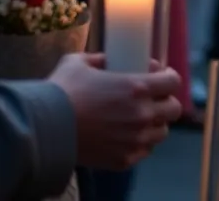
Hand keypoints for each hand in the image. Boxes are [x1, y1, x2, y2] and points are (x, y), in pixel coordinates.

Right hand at [50, 53, 182, 169]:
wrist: (44, 129)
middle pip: (174, 109)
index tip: (158, 75)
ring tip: (139, 120)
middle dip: (165, 101)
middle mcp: (142, 114)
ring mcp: (135, 139)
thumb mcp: (79, 62)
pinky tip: (126, 136)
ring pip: (161, 133)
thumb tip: (107, 61)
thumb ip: (99, 59)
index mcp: (137, 87)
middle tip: (152, 99)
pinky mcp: (124, 159)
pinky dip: (139, 144)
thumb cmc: (61, 92)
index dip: (168, 77)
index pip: (173, 82)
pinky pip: (143, 151)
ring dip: (154, 124)